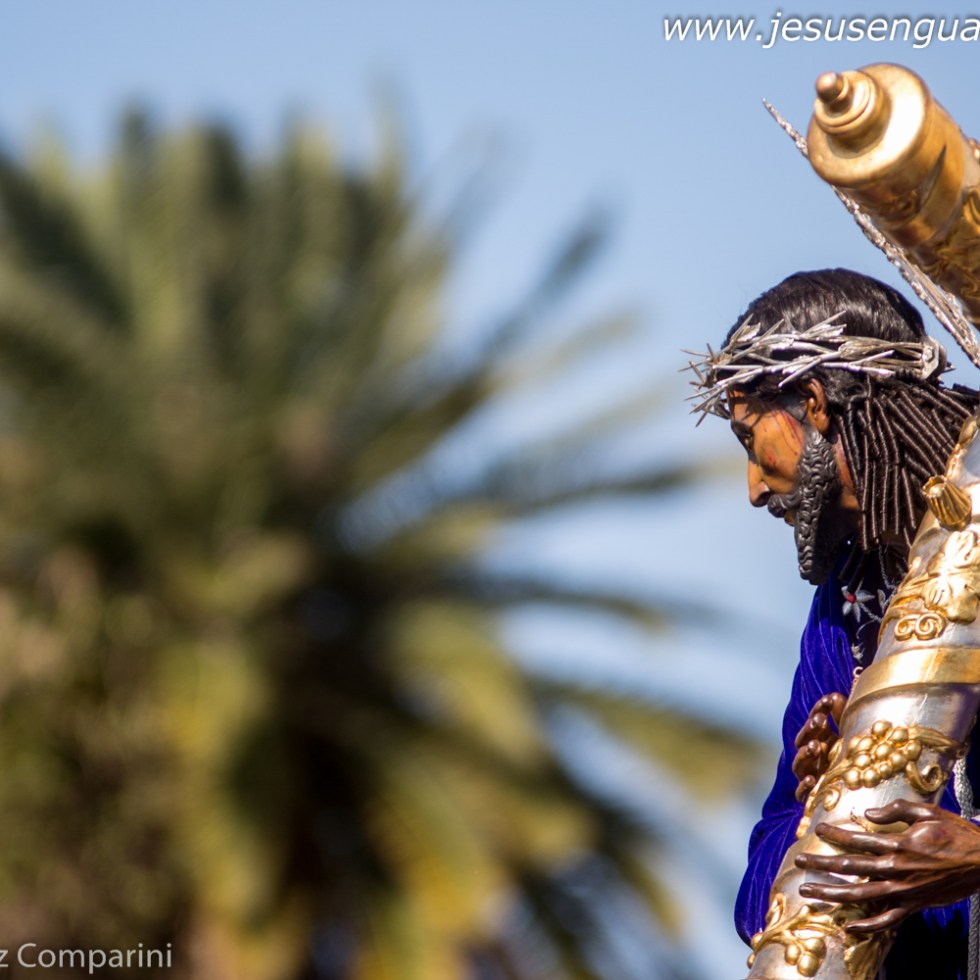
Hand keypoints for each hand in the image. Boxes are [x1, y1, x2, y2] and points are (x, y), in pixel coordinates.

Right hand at [793, 692, 845, 802]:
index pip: (814, 722)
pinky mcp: (810, 797)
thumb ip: (842, 718)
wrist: (857, 799)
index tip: (828, 700)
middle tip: (820, 721)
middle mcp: (812, 757)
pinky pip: (801, 792)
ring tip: (816, 746)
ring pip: (799, 764)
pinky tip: (811, 779)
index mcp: (822, 740)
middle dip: (810, 729)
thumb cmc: (854, 763)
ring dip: (805, 753)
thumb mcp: (850, 738)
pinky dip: (804, 786)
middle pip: (803, 740)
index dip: (819, 710)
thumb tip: (836, 695)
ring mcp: (809, 775)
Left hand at [794, 799, 979, 932]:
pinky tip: (849, 926)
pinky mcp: (915, 905)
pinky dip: (868, 925)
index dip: (835, 834)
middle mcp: (897, 869)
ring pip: (861, 894)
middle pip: (851, 867)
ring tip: (809, 891)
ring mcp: (905, 891)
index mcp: (898, 844)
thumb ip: (896, 809)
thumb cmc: (955, 832)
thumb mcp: (927, 811)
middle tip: (799, 861)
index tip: (817, 830)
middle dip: (822, 864)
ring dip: (833, 893)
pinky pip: (888, 920)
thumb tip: (868, 813)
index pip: (857, 839)